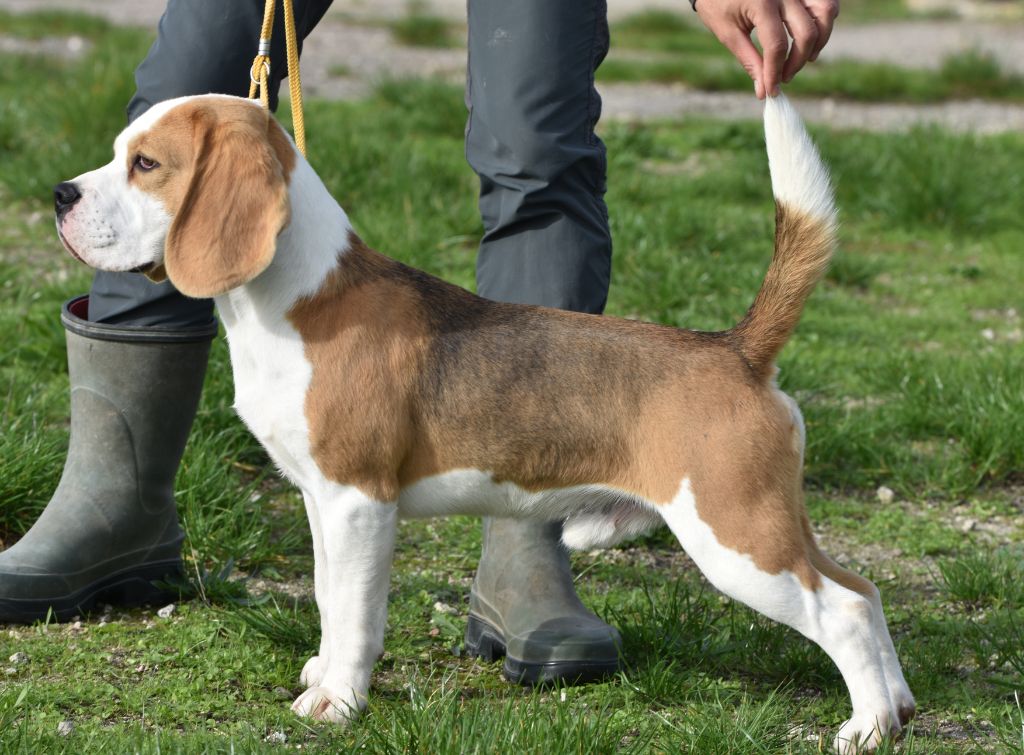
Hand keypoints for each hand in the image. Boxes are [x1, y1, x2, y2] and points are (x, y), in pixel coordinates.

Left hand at [695, 0, 838, 98]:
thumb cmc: (718, 4)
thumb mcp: (728, 33)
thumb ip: (749, 61)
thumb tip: (763, 90)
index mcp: (762, 3)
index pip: (776, 46)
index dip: (775, 73)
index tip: (771, 91)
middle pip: (806, 33)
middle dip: (797, 62)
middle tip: (784, 77)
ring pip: (826, 12)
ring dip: (820, 40)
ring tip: (805, 58)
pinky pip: (826, 2)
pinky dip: (824, 21)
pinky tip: (810, 37)